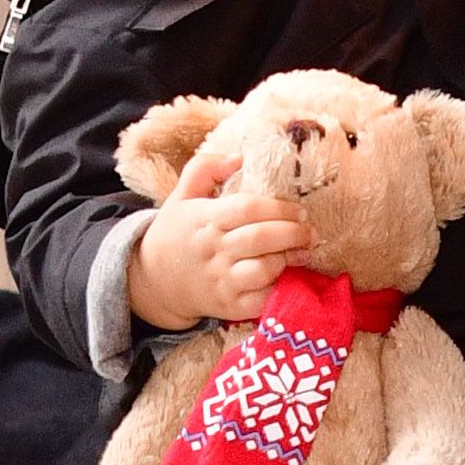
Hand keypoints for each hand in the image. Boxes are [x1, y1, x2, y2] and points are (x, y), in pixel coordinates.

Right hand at [126, 151, 304, 329]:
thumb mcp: (182, 194)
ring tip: (301, 252)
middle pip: (260, 239)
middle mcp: (213, 251)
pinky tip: (286, 277)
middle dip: (293, 233)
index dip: (279, 208)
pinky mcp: (229, 307)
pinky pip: (261, 300)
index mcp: (205, 219)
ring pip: (263, 270)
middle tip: (310, 232)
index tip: (299, 210)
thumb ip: (205, 168)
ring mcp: (221, 281)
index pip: (247, 208)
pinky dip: (278, 288)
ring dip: (288, 260)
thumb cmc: (177, 232)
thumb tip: (239, 157)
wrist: (155, 280)